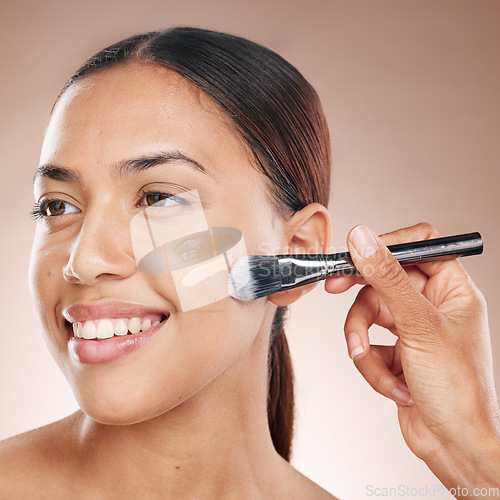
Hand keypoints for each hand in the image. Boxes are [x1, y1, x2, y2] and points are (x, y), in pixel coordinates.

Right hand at [325, 222, 499, 493]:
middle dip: (360, 298)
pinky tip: (394, 387)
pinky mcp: (396, 352)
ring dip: (363, 343)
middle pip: (382, 281)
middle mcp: (432, 305)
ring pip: (368, 315)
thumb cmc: (458, 391)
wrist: (455, 449)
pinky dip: (373, 366)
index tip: (357, 253)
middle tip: (332, 287)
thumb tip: (362, 238)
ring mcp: (413, 329)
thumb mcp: (418, 325)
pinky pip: (368, 344)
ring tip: (367, 361)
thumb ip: (387, 278)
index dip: (387, 245)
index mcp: (452, 290)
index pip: (419, 246)